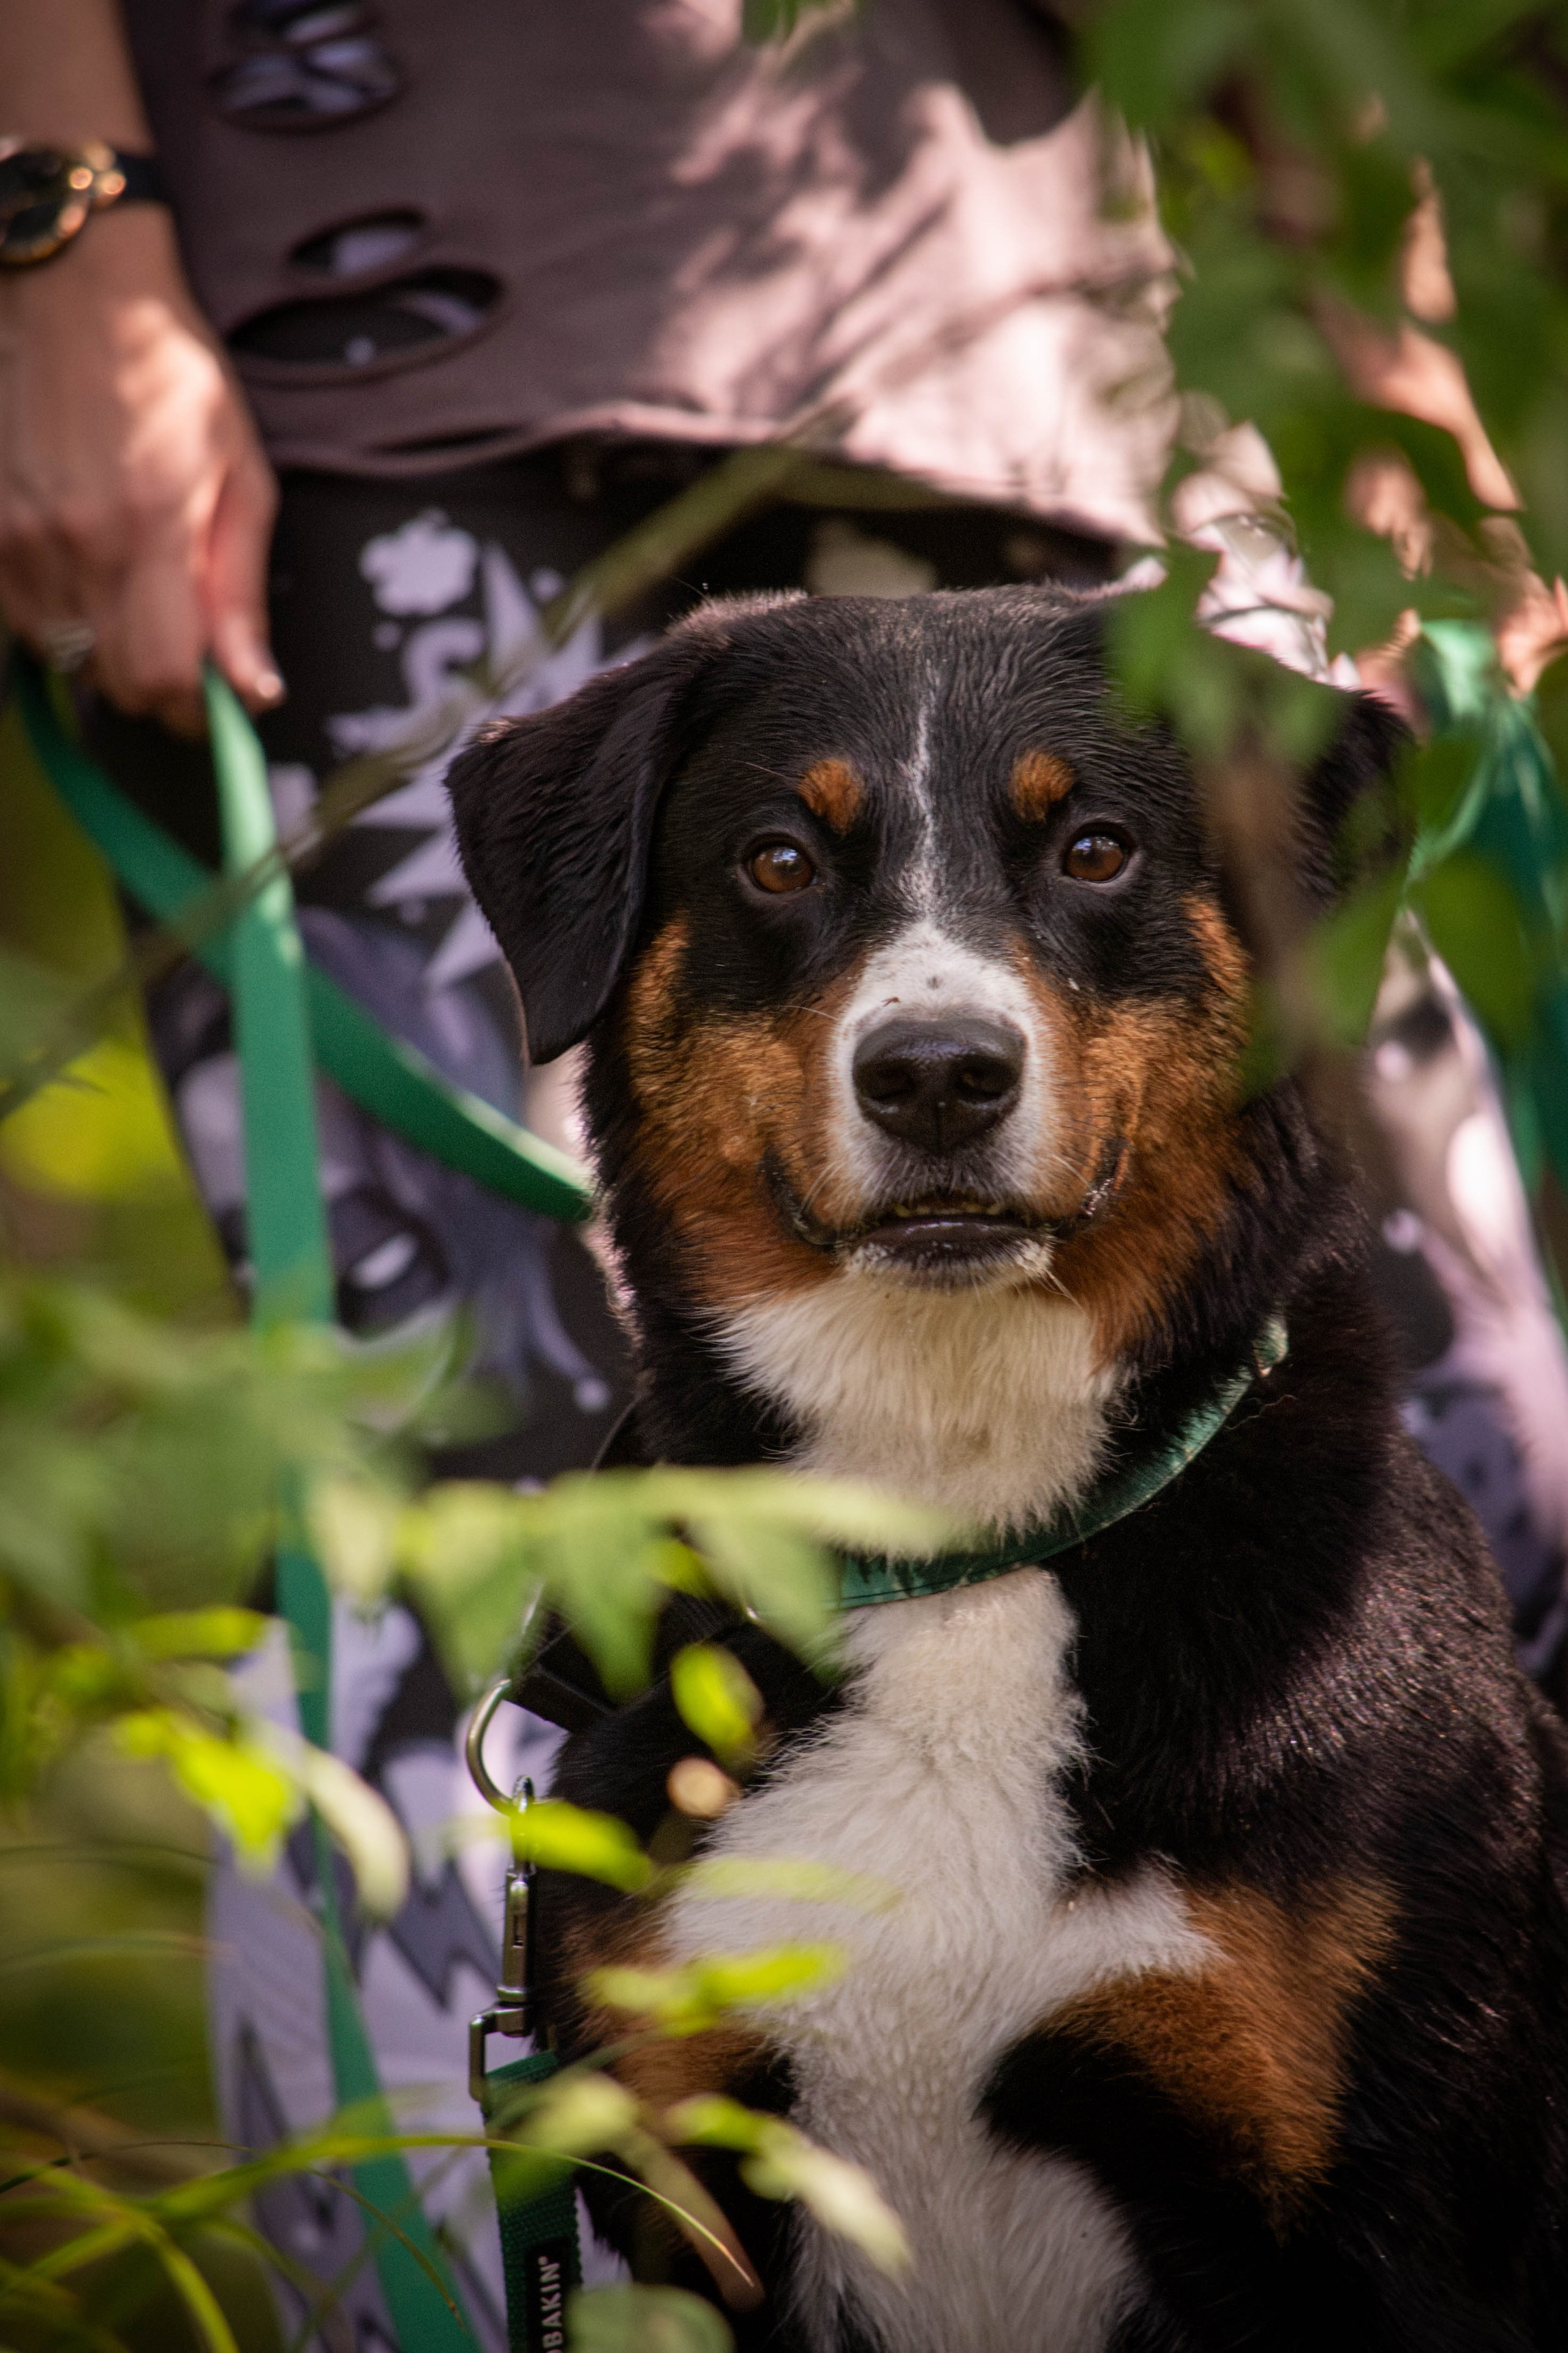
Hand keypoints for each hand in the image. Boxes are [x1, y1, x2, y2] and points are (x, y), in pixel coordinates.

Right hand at [0, 202, 281, 734]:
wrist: (69, 286)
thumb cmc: (171, 374)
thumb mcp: (240, 476)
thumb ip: (240, 593)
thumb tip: (254, 691)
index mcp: (147, 530)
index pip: (162, 679)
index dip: (193, 708)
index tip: (213, 698)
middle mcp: (69, 543)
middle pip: (111, 680)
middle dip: (154, 680)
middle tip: (177, 634)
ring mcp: (10, 537)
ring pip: (62, 654)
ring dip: (102, 645)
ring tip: (127, 581)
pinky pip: (18, 615)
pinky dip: (56, 613)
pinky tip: (79, 561)